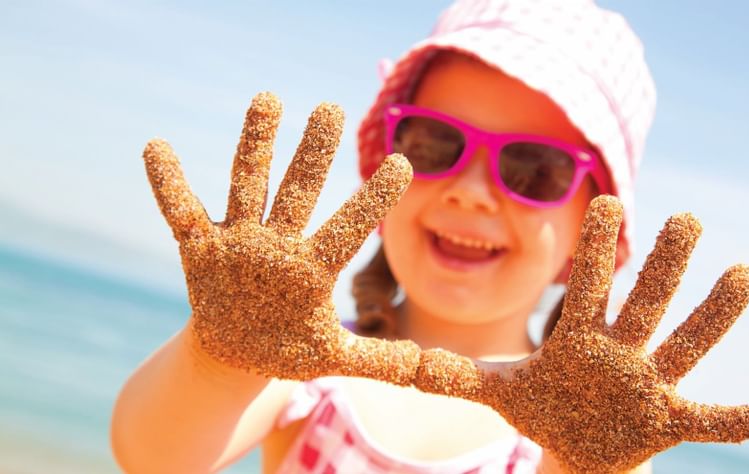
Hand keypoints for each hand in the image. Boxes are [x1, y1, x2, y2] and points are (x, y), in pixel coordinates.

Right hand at [142, 92, 419, 382]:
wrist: (238, 354)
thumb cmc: (290, 349)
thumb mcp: (335, 357)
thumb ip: (380, 359)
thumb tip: (429, 365)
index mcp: (313, 269)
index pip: (348, 228)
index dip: (372, 200)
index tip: (401, 163)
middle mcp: (279, 245)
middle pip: (298, 191)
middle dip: (313, 152)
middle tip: (330, 109)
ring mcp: (240, 242)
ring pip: (248, 185)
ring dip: (255, 145)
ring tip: (268, 99)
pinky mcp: (201, 250)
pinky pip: (181, 212)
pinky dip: (168, 184)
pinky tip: (156, 146)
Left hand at [415, 196, 748, 472]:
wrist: (573, 448)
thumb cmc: (544, 408)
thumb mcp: (498, 390)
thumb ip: (455, 373)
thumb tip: (403, 362)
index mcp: (580, 338)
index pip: (587, 287)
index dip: (596, 251)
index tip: (604, 203)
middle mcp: (620, 351)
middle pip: (643, 302)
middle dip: (663, 266)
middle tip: (687, 217)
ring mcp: (647, 383)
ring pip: (684, 342)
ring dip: (715, 313)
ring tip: (744, 273)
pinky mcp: (666, 421)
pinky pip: (710, 418)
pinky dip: (741, 419)